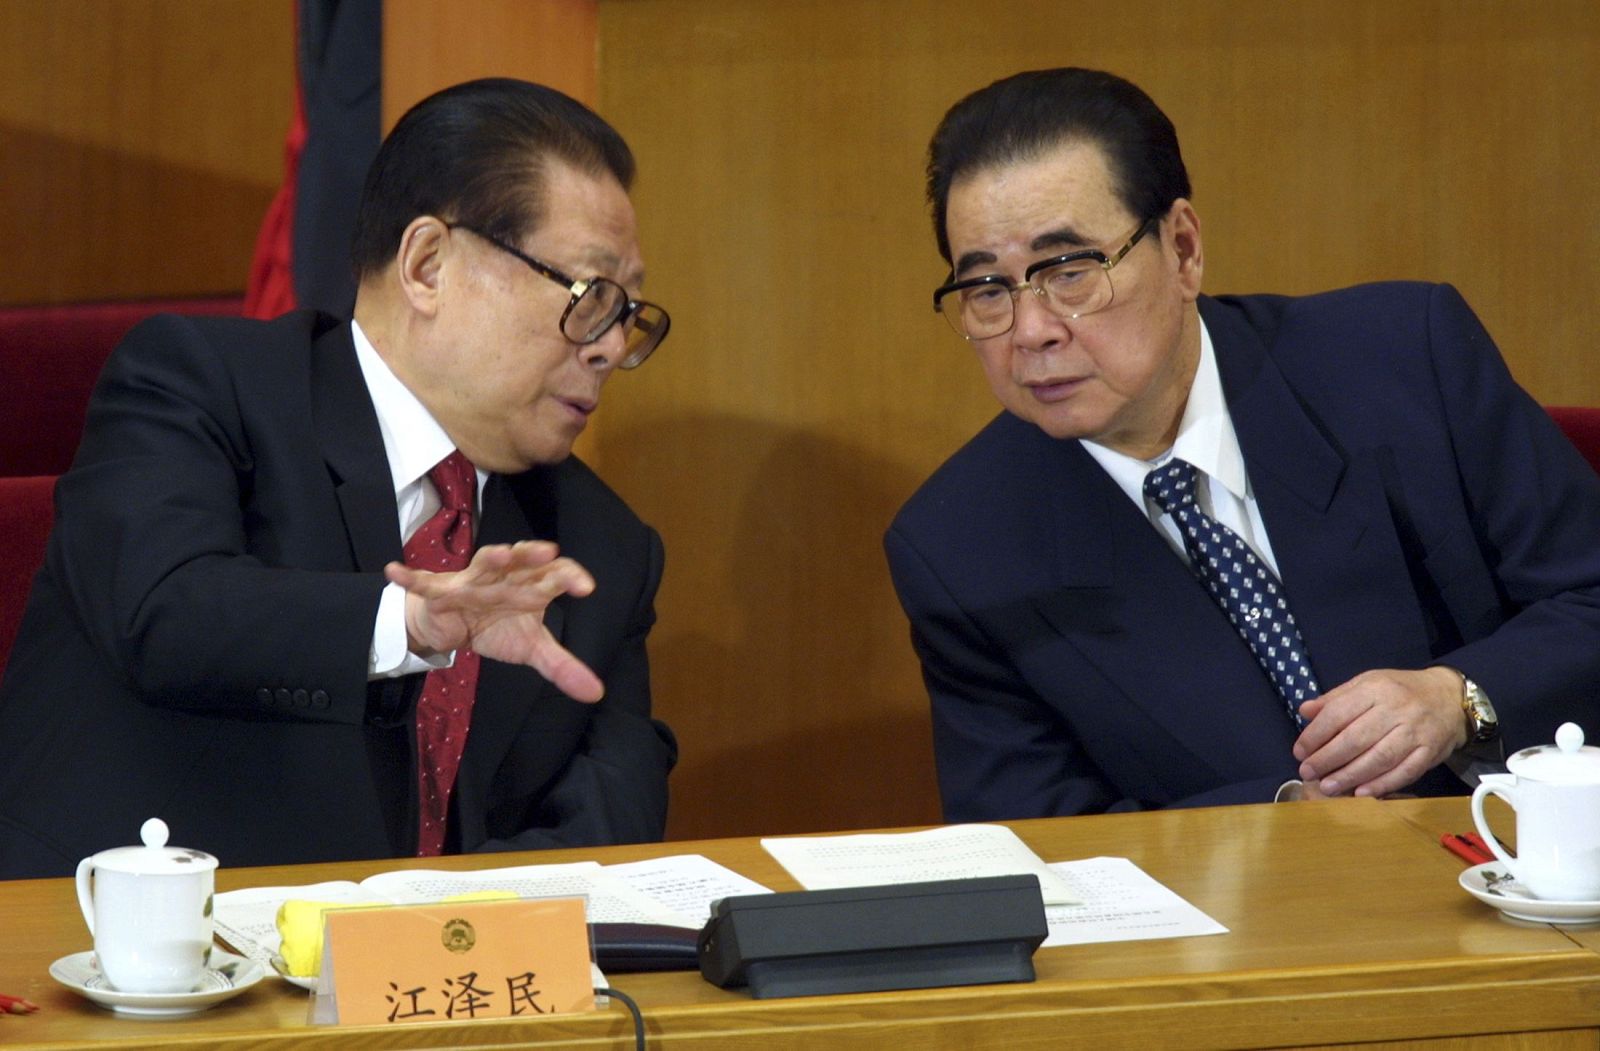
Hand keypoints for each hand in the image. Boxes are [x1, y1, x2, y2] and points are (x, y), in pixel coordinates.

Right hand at [385, 540, 604, 702]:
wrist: (450, 625)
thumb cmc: (496, 625)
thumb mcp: (530, 648)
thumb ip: (562, 666)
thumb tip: (596, 693)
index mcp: (531, 584)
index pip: (555, 573)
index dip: (570, 577)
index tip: (586, 587)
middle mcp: (505, 576)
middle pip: (522, 561)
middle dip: (533, 556)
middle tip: (550, 553)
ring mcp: (472, 581)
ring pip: (482, 566)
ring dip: (490, 558)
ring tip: (500, 554)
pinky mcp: (441, 593)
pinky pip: (423, 584)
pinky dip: (409, 578)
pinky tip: (394, 570)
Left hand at [1291, 667, 1467, 797]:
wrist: (1450, 697)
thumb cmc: (1400, 691)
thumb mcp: (1367, 683)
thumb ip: (1335, 698)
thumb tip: (1305, 711)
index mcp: (1376, 689)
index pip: (1338, 713)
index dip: (1315, 735)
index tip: (1299, 752)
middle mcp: (1396, 709)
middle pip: (1356, 738)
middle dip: (1328, 759)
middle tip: (1308, 773)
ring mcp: (1416, 732)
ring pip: (1379, 758)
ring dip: (1350, 776)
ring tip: (1328, 787)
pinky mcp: (1430, 752)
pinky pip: (1405, 772)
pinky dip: (1382, 785)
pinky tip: (1361, 793)